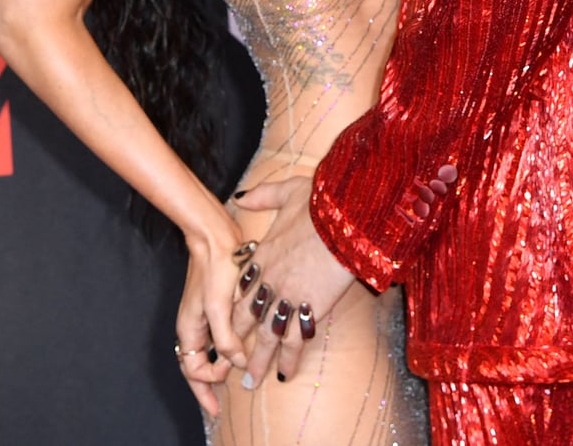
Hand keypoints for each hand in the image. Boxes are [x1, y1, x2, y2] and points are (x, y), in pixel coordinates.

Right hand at [175, 215, 249, 415]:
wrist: (213, 236)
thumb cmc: (214, 269)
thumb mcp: (219, 308)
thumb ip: (225, 339)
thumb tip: (235, 363)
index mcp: (188, 329)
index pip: (192, 370)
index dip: (208, 383)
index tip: (224, 385)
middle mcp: (192, 325)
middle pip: (195, 365)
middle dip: (206, 385)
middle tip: (218, 404)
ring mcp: (201, 315)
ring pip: (205, 351)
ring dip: (215, 367)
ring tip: (229, 380)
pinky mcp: (213, 304)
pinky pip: (215, 336)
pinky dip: (223, 349)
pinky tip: (237, 350)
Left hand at [231, 177, 359, 385]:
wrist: (341, 219)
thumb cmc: (318, 203)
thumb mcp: (286, 192)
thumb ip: (261, 196)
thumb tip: (240, 196)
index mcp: (262, 256)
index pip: (241, 289)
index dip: (235, 307)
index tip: (231, 320)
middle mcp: (268, 281)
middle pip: (247, 318)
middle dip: (239, 341)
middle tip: (232, 361)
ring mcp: (287, 297)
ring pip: (267, 336)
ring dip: (259, 360)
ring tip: (251, 380)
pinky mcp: (309, 309)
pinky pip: (295, 341)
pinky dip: (288, 359)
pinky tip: (284, 375)